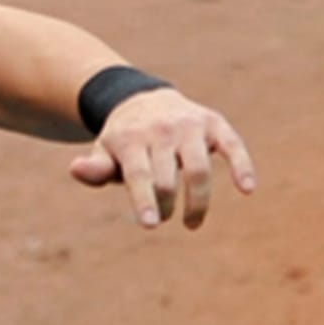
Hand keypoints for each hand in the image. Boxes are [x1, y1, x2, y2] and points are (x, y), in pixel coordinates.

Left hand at [69, 89, 255, 227]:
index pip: (139, 175)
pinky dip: (242, 166)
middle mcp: (161, 130)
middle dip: (168, 204)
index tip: (150, 225)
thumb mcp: (104, 151)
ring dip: (199, 201)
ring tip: (191, 223)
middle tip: (166, 219)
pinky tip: (247, 189)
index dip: (145, 200)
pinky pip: (232, 145)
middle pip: (168, 176)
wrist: (142, 99)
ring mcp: (189, 126)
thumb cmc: (123, 139)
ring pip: (199, 168)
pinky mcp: (214, 123)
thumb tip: (76, 169)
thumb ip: (95, 167)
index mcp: (130, 139)